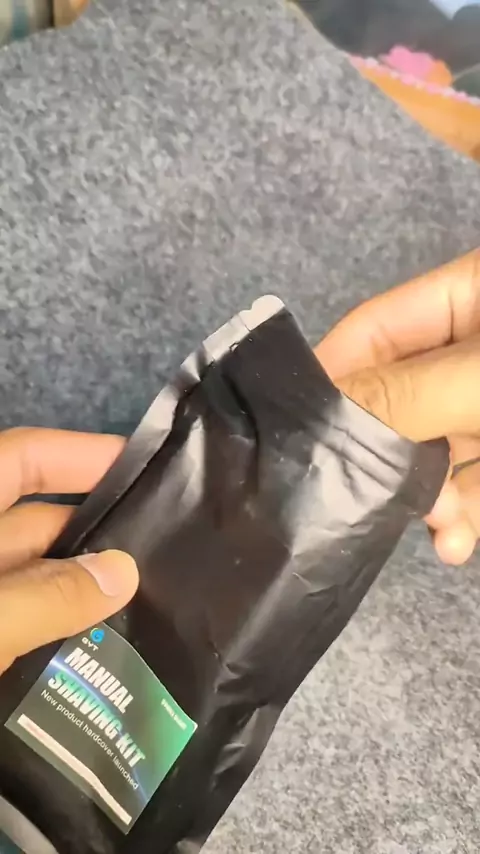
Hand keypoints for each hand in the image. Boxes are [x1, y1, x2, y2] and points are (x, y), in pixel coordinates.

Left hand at [0, 428, 137, 673]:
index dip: (83, 455)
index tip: (147, 468)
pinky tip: (102, 655)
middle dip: (98, 538)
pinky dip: (54, 636)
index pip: (25, 459)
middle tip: (169, 555)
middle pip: (38, 525)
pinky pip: (21, 627)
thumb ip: (46, 596)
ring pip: (34, 583)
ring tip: (152, 610)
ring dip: (82, 597)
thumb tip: (124, 573)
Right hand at [315, 250, 479, 565]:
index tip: (296, 436)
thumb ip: (407, 394)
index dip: (335, 378)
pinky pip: (477, 470)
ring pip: (441, 442)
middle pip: (404, 394)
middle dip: (390, 453)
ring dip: (434, 493)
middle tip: (370, 499)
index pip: (376, 330)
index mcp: (471, 293)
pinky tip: (458, 539)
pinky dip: (467, 506)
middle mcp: (474, 343)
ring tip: (438, 529)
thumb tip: (315, 414)